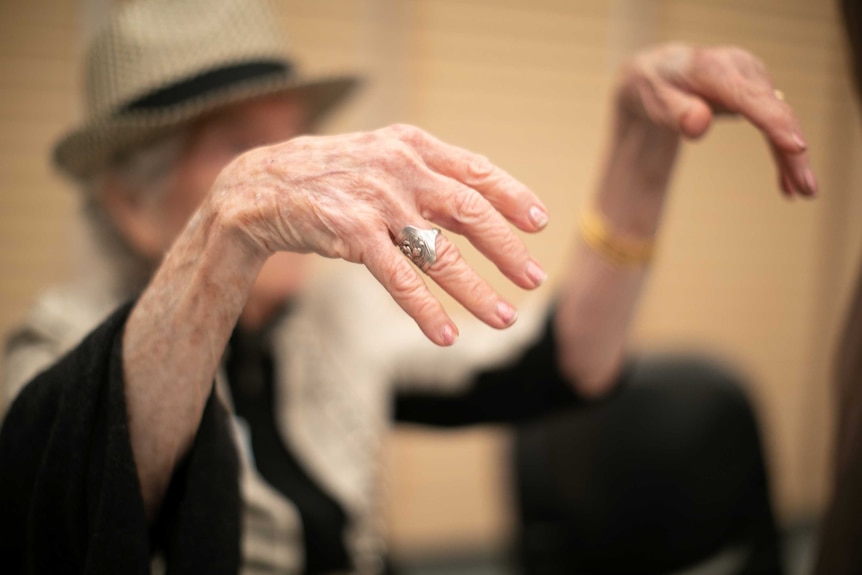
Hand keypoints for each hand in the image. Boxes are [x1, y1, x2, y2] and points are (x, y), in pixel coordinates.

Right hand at [208, 124, 547, 345]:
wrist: (261, 185)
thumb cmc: (333, 177)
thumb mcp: (382, 161)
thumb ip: (427, 177)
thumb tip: (481, 209)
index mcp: (413, 146)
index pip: (476, 170)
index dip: (512, 196)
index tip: (539, 223)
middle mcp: (400, 168)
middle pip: (470, 211)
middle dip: (507, 249)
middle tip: (534, 279)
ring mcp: (377, 200)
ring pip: (439, 252)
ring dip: (475, 290)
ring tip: (503, 319)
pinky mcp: (351, 233)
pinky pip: (399, 277)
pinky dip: (425, 309)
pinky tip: (445, 335)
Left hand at [616, 43, 816, 197]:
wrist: (659, 73)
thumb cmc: (654, 86)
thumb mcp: (655, 99)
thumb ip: (676, 112)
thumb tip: (698, 125)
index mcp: (717, 69)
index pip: (751, 98)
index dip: (776, 124)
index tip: (796, 148)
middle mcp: (743, 70)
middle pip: (776, 113)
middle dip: (793, 151)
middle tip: (807, 188)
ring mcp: (754, 82)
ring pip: (781, 122)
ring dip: (793, 158)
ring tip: (803, 192)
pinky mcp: (757, 95)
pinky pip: (774, 126)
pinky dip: (781, 153)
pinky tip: (785, 184)